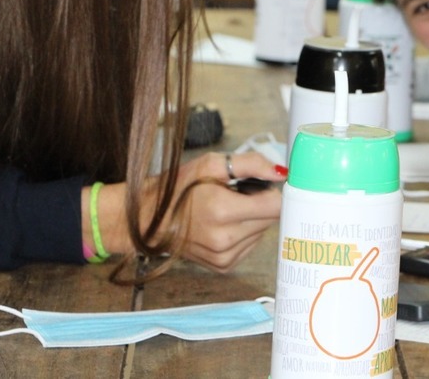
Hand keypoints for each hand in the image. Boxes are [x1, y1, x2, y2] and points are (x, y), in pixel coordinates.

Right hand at [90, 151, 284, 272]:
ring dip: (252, 219)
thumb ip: (252, 164)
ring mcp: (224, 255)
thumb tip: (282, 172)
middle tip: (237, 195)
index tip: (263, 185)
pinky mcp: (223, 265)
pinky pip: (250, 246)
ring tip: (226, 209)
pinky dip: (243, 233)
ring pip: (262, 233)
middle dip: (261, 203)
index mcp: (222, 211)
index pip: (276, 206)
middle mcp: (225, 239)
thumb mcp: (212, 164)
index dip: (273, 192)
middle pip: (271, 219)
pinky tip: (223, 225)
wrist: (146, 219)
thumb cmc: (178, 188)